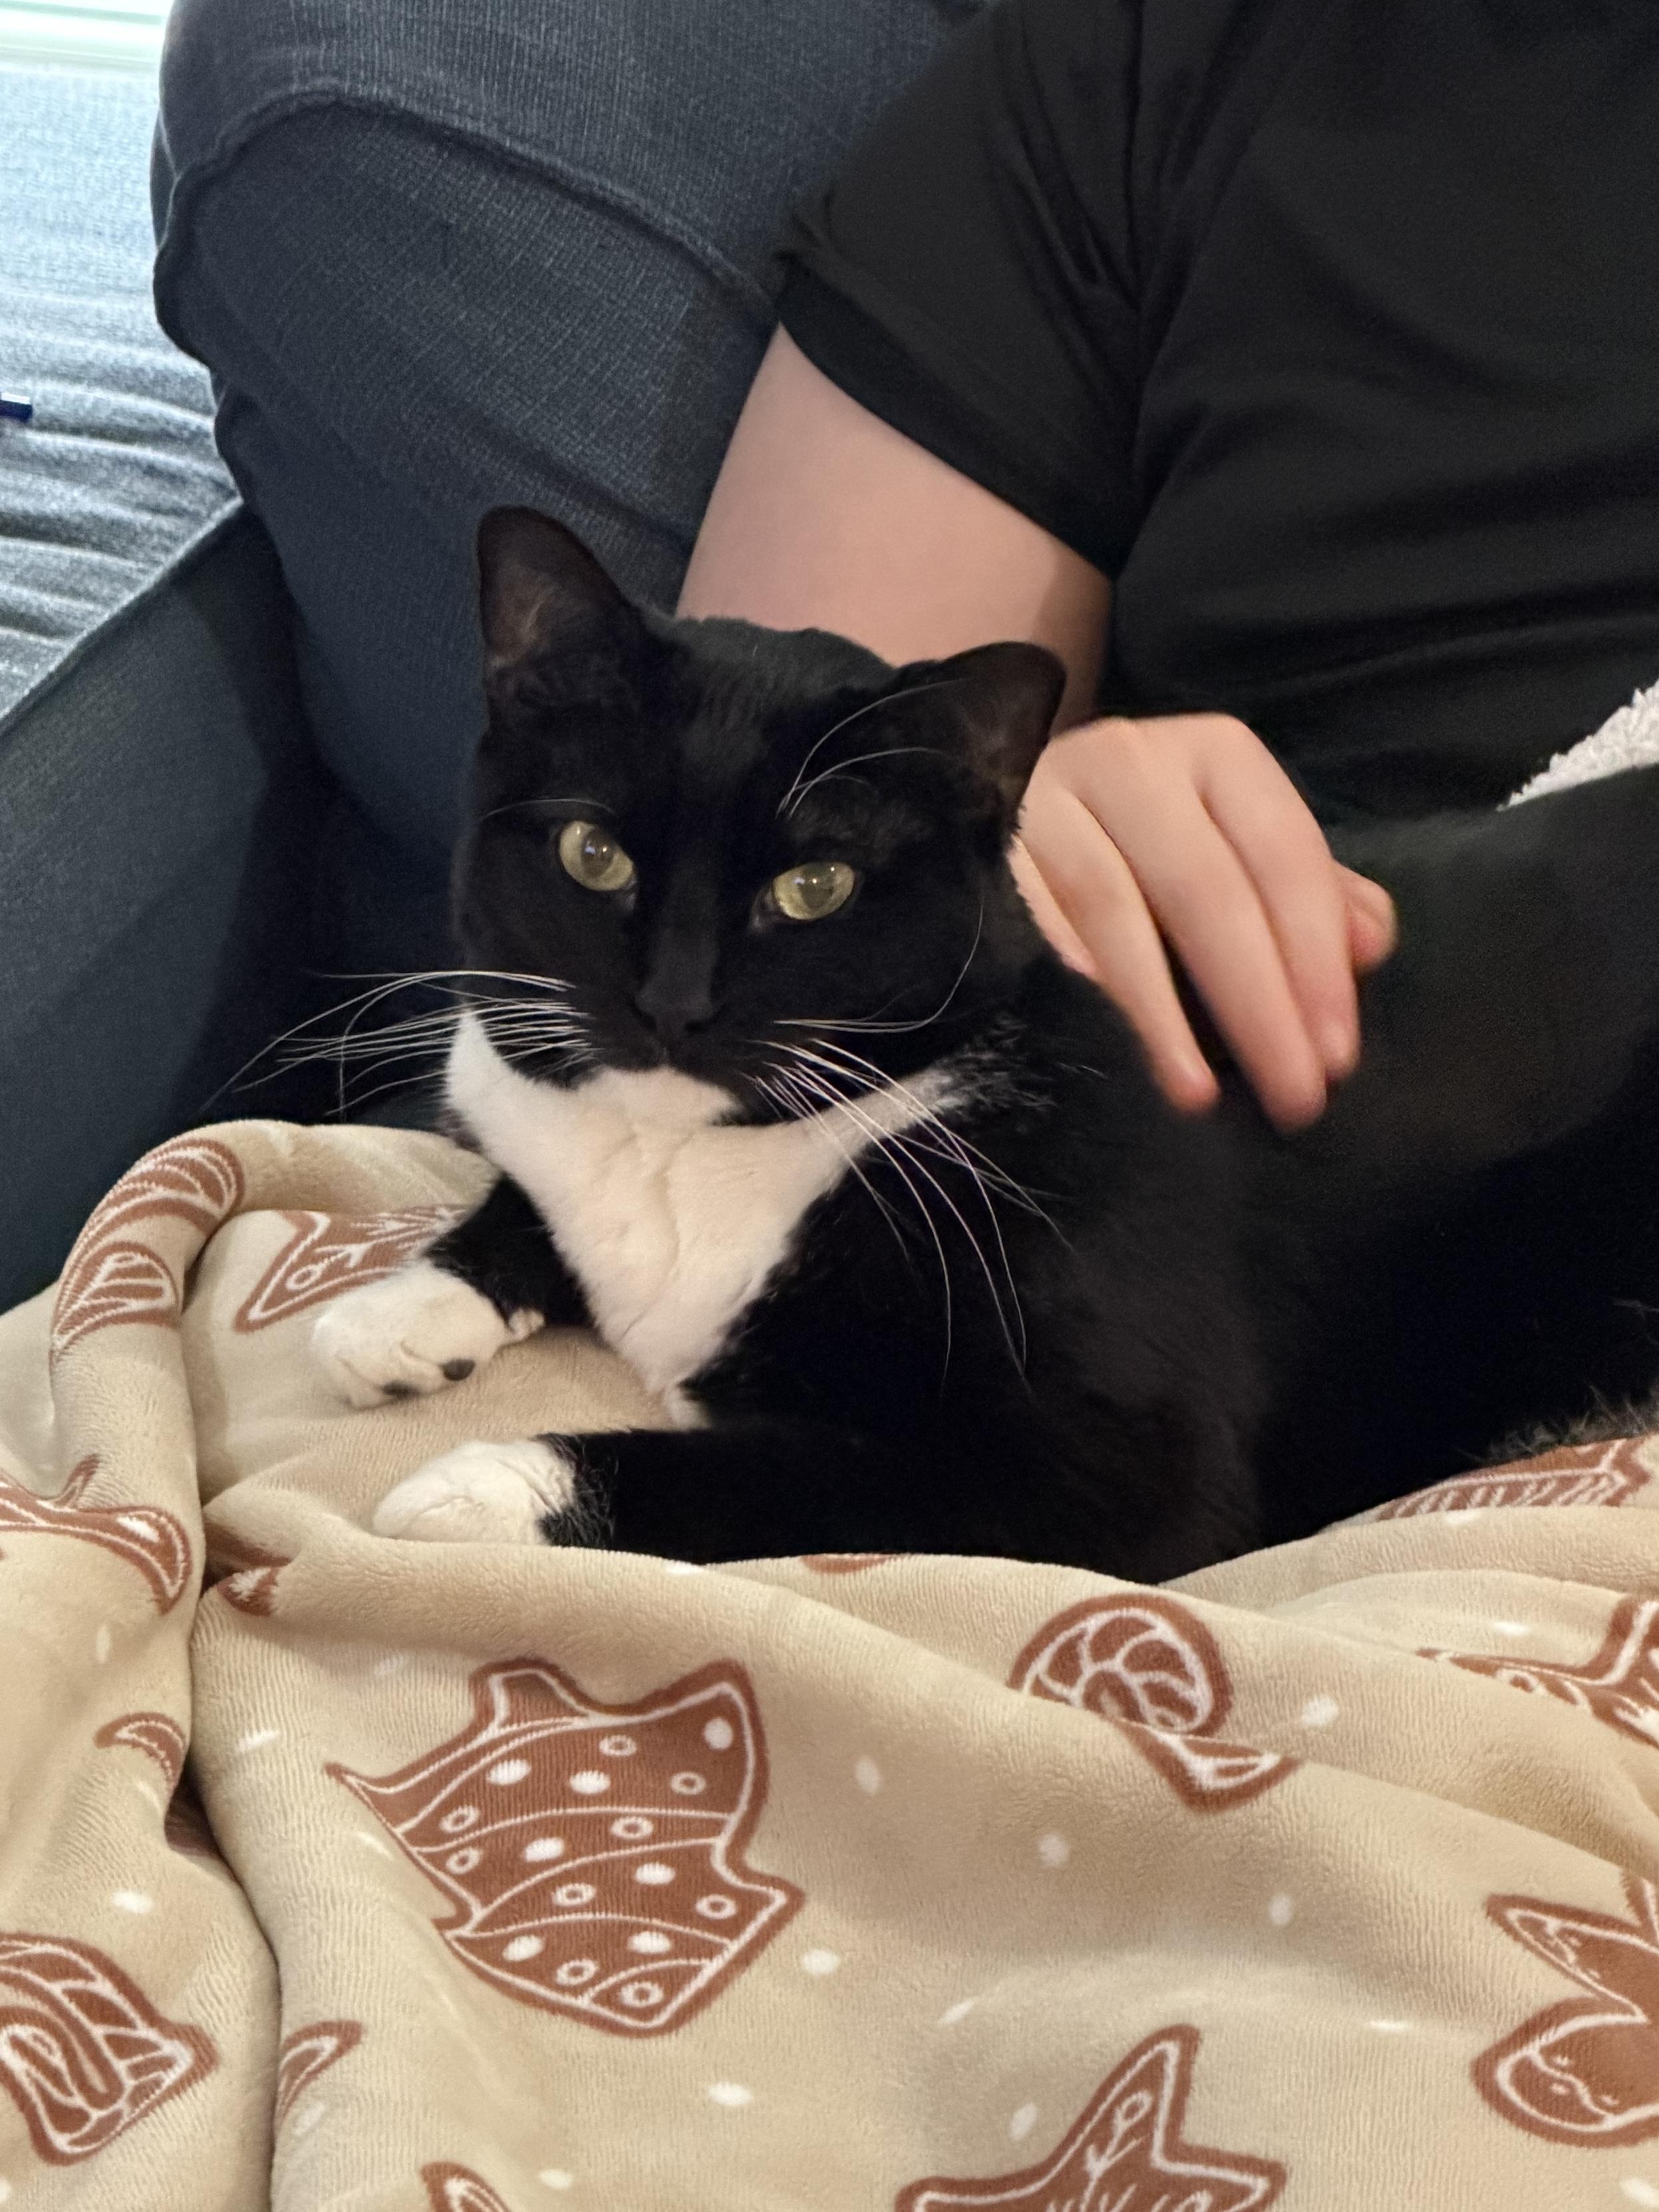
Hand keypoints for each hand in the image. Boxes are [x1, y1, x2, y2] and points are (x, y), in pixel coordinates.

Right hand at [1010, 712, 1395, 1130]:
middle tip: (1291, 1094)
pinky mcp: (977, 850)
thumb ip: (1312, 898)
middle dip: (1258, 1001)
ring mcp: (1044, 801)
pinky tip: (1105, 1051)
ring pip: (1111, 910)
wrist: (1004, 806)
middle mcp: (1130, 761)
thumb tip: (1368, 945)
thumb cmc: (1149, 848)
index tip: (1337, 1054)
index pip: (1282, 856)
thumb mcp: (1241, 855)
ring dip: (1160, 1015)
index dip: (1315, 959)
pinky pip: (1029, 925)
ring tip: (1196, 1095)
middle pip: (1206, 888)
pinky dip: (1072, 990)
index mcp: (1214, 755)